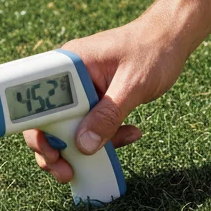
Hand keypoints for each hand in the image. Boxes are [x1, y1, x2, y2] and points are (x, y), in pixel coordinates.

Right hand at [24, 10, 189, 182]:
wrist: (173, 39)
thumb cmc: (152, 51)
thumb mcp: (131, 86)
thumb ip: (108, 115)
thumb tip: (83, 147)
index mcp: (70, 65)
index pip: (40, 99)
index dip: (37, 128)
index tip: (50, 152)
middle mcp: (71, 77)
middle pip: (49, 117)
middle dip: (54, 148)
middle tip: (64, 171)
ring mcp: (83, 88)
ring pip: (69, 125)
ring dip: (80, 148)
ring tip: (95, 164)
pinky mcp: (98, 98)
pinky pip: (92, 123)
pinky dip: (106, 136)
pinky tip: (131, 134)